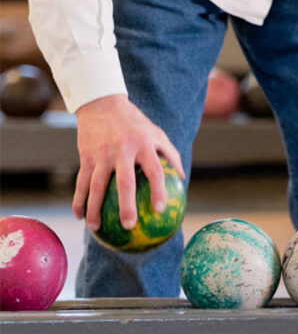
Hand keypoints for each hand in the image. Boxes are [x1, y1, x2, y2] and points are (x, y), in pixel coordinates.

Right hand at [73, 94, 184, 231]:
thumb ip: (170, 154)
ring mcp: (103, 154)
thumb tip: (182, 179)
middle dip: (126, 205)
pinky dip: (79, 199)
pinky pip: (81, 181)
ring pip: (97, 185)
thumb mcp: (157, 133)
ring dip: (95, 208)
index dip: (158, 190)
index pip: (155, 171)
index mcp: (144, 145)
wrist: (102, 104)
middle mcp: (123, 150)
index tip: (160, 210)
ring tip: (95, 229)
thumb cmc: (136, 124)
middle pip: (125, 182)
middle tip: (129, 225)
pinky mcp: (86, 156)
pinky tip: (79, 215)